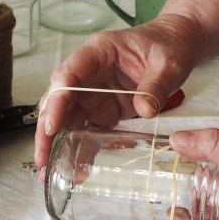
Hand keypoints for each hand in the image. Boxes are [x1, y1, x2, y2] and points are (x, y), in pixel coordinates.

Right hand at [34, 14, 203, 174]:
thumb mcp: (168, 63)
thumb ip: (157, 84)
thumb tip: (144, 110)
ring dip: (56, 145)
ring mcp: (93, 94)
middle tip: (42, 159)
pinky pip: (86, 131)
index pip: (67, 76)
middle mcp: (88, 75)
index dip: (56, 101)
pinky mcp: (103, 111)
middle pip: (58, 101)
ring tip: (50, 173)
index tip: (51, 126)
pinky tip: (76, 170)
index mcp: (98, 54)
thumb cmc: (168, 46)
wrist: (176, 46)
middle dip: (46, 131)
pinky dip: (80, 150)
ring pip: (66, 120)